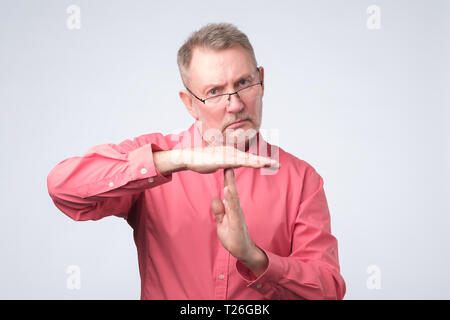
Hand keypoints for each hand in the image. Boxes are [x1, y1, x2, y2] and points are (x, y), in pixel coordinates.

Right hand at [154, 146, 279, 175]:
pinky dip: (248, 162)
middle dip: (266, 161)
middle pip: (252, 158)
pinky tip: (256, 164)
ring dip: (260, 161)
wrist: (191, 157)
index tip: (272, 164)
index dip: (261, 161)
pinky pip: (239, 162)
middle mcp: (233, 153)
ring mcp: (229, 155)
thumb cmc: (203, 160)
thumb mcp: (219, 162)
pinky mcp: (224, 159)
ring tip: (272, 163)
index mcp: (233, 154)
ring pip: (248, 159)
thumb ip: (226, 162)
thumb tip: (231, 164)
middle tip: (278, 165)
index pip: (250, 159)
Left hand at [211, 168, 267, 275]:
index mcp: (232, 208)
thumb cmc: (233, 237)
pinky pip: (234, 209)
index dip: (226, 178)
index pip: (229, 190)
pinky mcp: (237, 222)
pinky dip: (231, 199)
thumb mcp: (222, 222)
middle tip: (228, 160)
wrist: (243, 251)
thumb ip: (219, 211)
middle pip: (232, 189)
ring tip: (228, 172)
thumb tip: (216, 198)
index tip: (224, 164)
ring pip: (234, 197)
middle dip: (230, 175)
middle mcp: (236, 208)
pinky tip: (228, 191)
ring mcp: (237, 215)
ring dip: (231, 184)